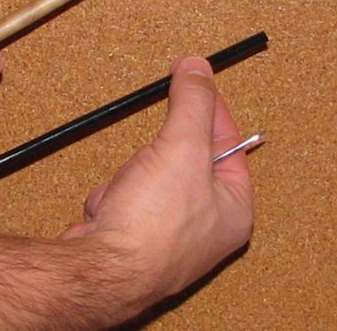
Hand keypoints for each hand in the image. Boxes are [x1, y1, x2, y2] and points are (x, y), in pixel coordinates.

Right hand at [60, 57, 252, 300]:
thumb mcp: (182, 147)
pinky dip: (114, 195)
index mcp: (234, 207)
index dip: (211, 107)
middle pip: (186, 158)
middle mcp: (206, 223)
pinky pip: (125, 196)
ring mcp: (169, 231)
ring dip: (133, 172)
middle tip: (156, 149)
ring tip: (131, 187)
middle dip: (160, 150)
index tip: (196, 81)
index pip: (230, 141)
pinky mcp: (134, 235)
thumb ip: (192, 103)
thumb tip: (197, 69)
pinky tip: (113, 208)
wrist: (103, 267)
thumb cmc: (153, 225)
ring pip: (150, 175)